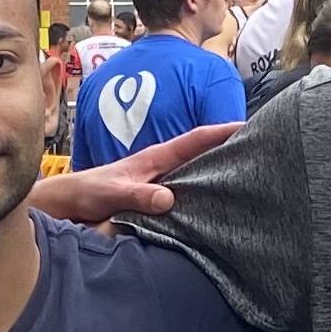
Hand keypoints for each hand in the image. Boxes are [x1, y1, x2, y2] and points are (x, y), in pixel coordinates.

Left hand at [28, 117, 239, 224]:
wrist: (69, 203)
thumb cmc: (88, 192)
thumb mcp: (113, 193)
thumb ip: (138, 195)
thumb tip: (168, 199)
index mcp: (155, 157)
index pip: (194, 139)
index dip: (220, 131)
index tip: (248, 125)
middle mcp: (162, 166)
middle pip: (202, 153)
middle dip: (230, 148)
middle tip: (261, 149)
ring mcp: (160, 181)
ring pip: (196, 173)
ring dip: (219, 172)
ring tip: (249, 176)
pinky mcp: (156, 198)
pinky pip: (186, 193)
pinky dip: (202, 195)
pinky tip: (216, 206)